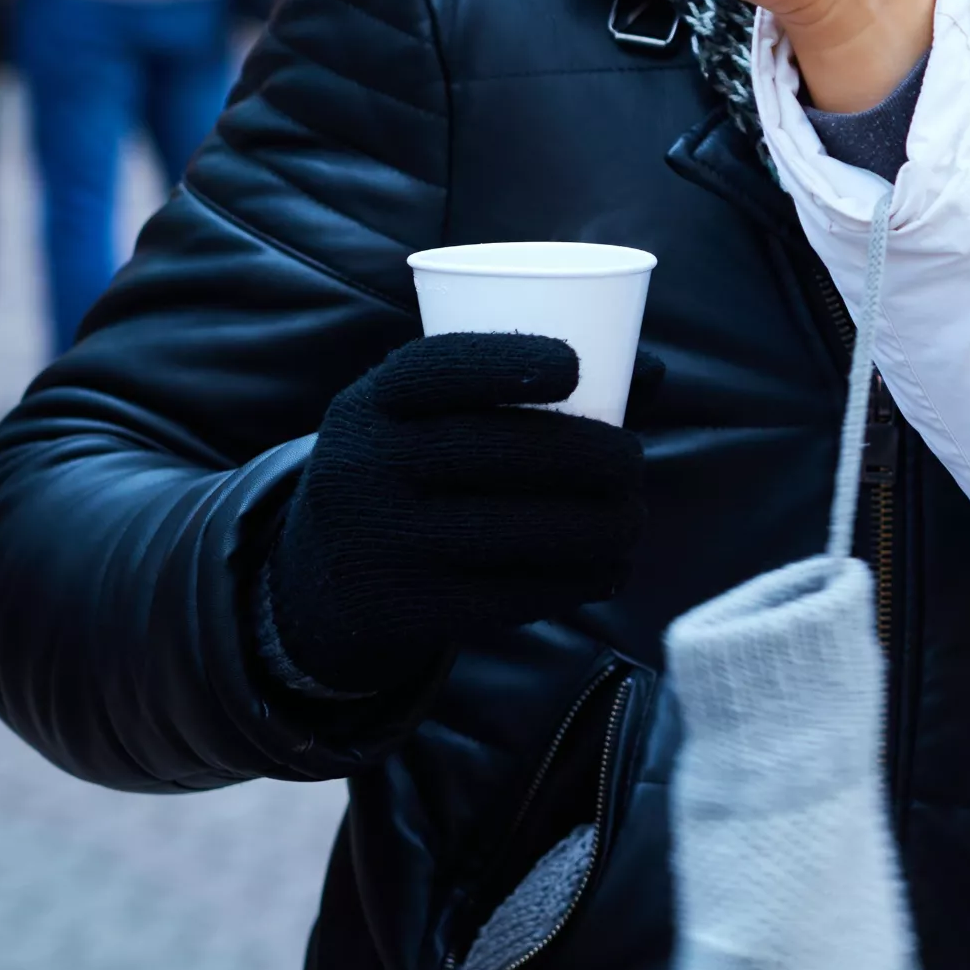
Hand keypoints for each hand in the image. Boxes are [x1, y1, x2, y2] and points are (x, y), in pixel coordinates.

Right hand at [263, 331, 649, 699]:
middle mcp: (365, 466)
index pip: (434, 369)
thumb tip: (650, 371)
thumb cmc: (409, 474)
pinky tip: (608, 572)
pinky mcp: (404, 609)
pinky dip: (570, 582)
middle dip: (585, 455)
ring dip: (594, 526)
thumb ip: (523, 390)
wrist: (319, 581)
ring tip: (631, 520)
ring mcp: (380, 542)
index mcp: (372, 403)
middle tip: (632, 462)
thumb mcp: (428, 422)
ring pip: (510, 530)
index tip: (574, 367)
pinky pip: (504, 596)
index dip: (505, 361)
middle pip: (493, 450)